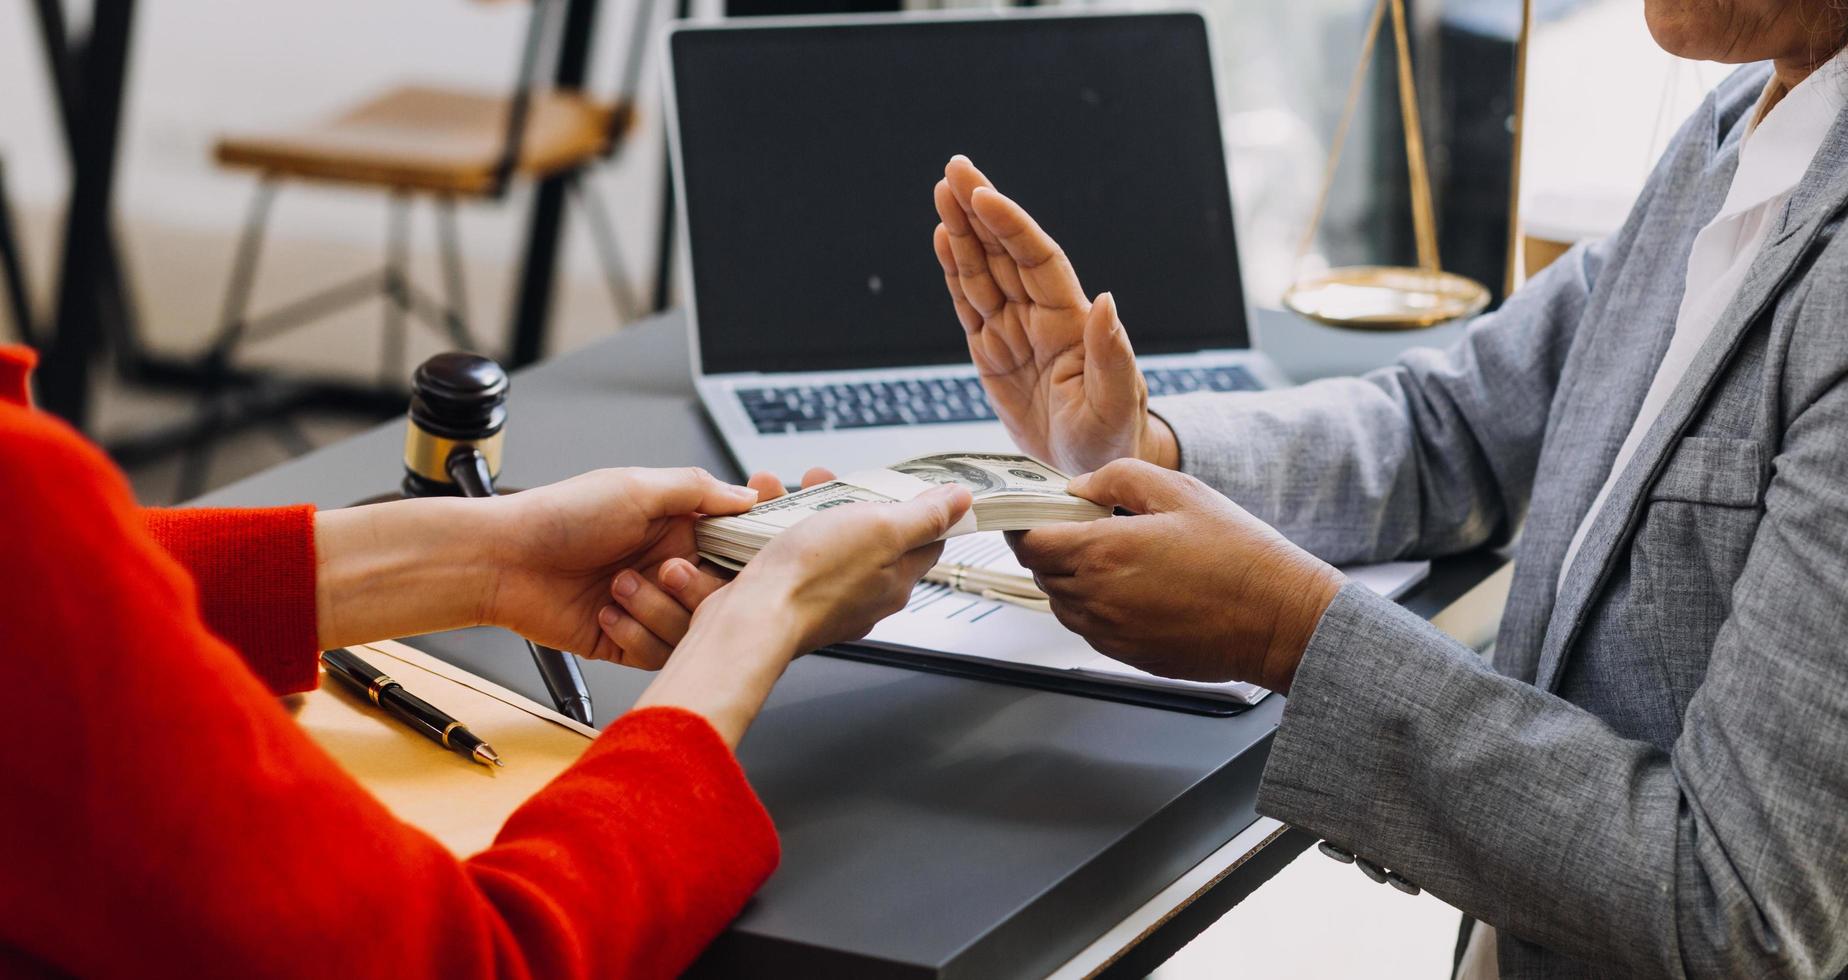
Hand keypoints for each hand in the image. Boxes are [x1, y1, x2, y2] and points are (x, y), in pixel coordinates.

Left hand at [311, 467, 759, 658]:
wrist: (502, 561)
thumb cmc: (558, 516)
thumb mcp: (636, 486)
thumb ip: (698, 489)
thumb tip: (748, 495)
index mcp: (674, 525)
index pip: (733, 544)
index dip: (749, 552)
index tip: (761, 554)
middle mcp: (664, 565)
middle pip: (720, 593)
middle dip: (696, 586)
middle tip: (668, 569)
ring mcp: (646, 605)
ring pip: (691, 628)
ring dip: (656, 610)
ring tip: (617, 587)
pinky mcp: (625, 641)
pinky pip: (658, 653)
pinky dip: (636, 635)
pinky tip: (606, 614)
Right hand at [633, 483, 972, 745]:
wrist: (751, 620)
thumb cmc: (812, 577)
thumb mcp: (881, 529)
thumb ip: (925, 516)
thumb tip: (963, 501)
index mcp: (896, 579)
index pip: (926, 539)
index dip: (917, 506)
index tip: (901, 484)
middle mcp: (866, 594)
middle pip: (872, 535)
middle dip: (852, 499)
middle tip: (832, 479)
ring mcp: (827, 598)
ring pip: (827, 541)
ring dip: (810, 507)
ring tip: (791, 487)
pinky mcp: (790, 597)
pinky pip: (793, 554)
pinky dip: (780, 528)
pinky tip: (765, 513)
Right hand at [932, 155, 1177, 473]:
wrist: (1093, 470)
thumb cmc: (1114, 438)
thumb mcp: (1118, 404)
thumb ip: (1111, 356)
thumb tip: (1106, 302)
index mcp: (1070, 323)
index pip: (1036, 260)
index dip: (1010, 226)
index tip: (984, 195)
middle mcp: (1041, 318)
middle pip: (1005, 253)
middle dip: (980, 211)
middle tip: (954, 170)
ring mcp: (1014, 333)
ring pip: (982, 273)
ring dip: (962, 233)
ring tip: (942, 193)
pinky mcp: (992, 355)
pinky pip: (970, 306)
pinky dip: (954, 273)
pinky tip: (943, 239)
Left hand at [1008, 459, 1344, 690]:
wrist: (1279, 618)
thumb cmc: (1239, 556)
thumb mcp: (1180, 491)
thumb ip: (1117, 477)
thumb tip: (1079, 486)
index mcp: (1103, 552)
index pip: (1029, 543)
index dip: (1025, 526)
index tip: (1036, 515)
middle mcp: (1098, 599)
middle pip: (1041, 573)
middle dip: (1051, 549)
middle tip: (1083, 529)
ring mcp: (1111, 633)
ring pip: (1062, 605)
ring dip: (1072, 580)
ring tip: (1116, 559)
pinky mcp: (1128, 655)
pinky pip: (1090, 630)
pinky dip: (1096, 608)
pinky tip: (1134, 589)